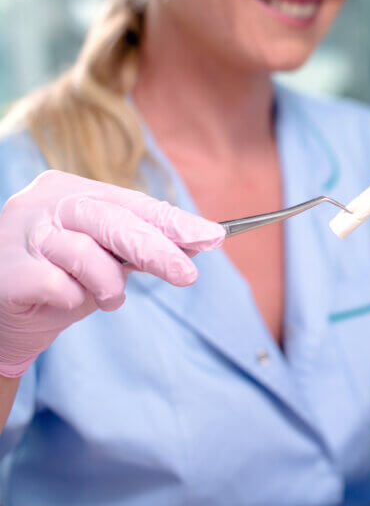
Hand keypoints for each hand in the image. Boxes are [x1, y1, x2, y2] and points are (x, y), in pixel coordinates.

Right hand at [0, 170, 224, 376]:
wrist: (4, 316)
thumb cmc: (62, 279)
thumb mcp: (107, 258)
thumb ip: (142, 246)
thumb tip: (198, 242)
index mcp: (71, 189)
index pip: (133, 203)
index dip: (174, 222)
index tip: (213, 237)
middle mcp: (44, 203)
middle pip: (113, 221)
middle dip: (156, 250)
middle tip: (187, 275)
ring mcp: (21, 233)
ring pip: (85, 254)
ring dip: (107, 284)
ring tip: (107, 298)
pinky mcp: (8, 270)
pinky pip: (58, 285)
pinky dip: (72, 298)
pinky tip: (66, 301)